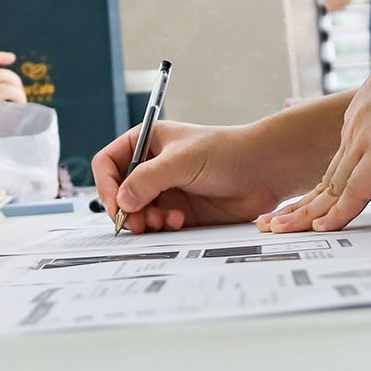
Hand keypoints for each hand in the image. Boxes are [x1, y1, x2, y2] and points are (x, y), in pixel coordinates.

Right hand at [92, 121, 300, 234]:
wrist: (263, 171)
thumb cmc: (226, 152)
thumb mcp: (181, 160)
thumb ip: (147, 179)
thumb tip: (122, 201)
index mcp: (147, 142)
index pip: (108, 163)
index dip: (106, 184)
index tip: (115, 204)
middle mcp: (153, 166)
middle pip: (119, 193)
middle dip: (126, 209)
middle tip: (139, 222)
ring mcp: (166, 190)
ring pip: (137, 213)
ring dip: (145, 221)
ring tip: (164, 221)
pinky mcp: (180, 211)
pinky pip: (158, 225)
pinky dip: (163, 227)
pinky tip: (180, 221)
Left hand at [260, 40, 370, 232]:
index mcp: (363, 115)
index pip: (342, 159)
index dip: (326, 185)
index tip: (312, 200)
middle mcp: (356, 128)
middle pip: (326, 177)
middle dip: (301, 203)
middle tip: (276, 221)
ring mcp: (364, 141)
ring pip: (330, 187)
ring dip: (306, 214)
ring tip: (282, 230)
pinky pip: (354, 192)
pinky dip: (338, 213)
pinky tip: (323, 228)